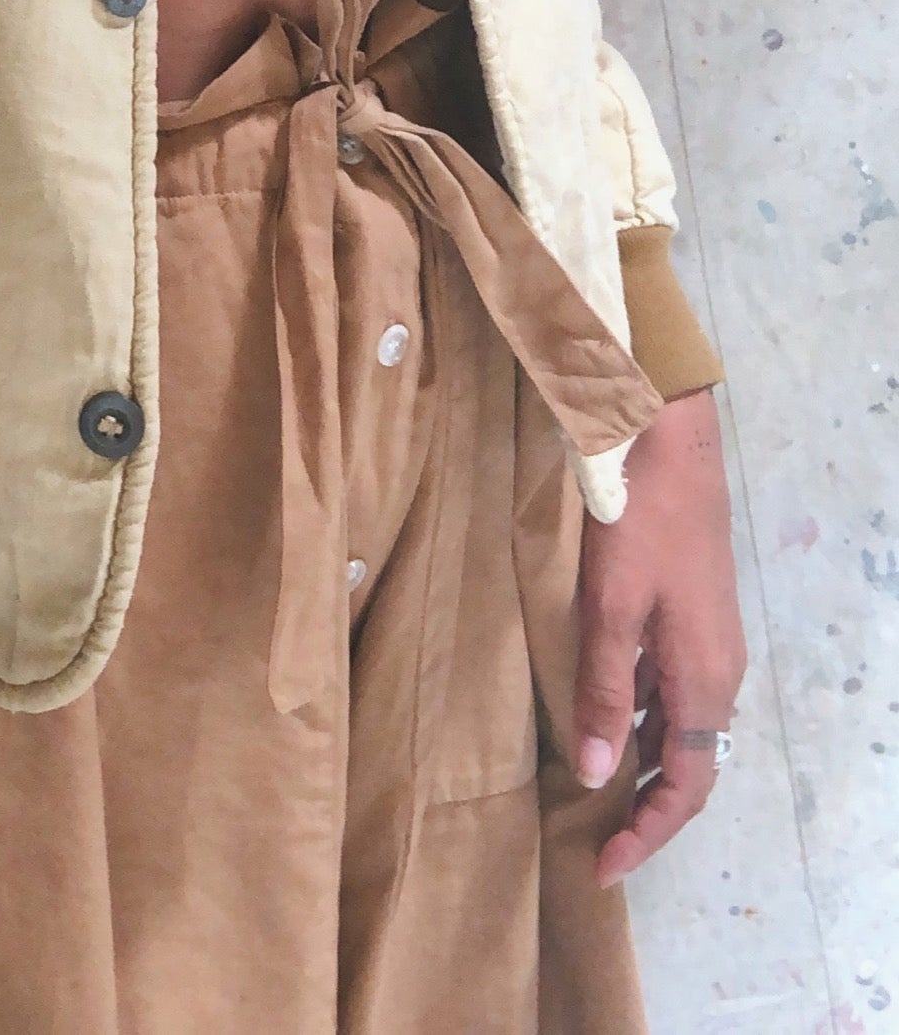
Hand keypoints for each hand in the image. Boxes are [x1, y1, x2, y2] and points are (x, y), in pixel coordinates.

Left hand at [572, 388, 746, 886]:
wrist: (669, 443)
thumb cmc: (639, 523)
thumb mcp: (611, 607)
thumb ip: (603, 690)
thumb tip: (597, 775)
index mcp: (704, 681)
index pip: (686, 786)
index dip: (647, 832)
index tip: (603, 865)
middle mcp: (717, 672)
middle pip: (688, 765)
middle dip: (646, 808)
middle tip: (594, 838)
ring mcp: (708, 642)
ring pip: (678, 727)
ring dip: (641, 762)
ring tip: (590, 785)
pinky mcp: (692, 616)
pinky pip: (670, 689)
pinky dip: (639, 716)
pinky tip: (600, 709)